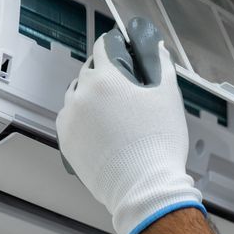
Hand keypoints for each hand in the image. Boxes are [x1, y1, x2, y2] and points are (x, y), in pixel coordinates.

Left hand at [56, 16, 203, 233]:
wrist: (144, 188)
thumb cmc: (158, 145)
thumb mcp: (168, 98)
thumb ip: (161, 66)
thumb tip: (157, 50)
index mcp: (107, 79)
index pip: (104, 46)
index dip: (116, 45)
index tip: (122, 49)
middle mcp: (82, 94)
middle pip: (90, 71)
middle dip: (105, 73)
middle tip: (124, 88)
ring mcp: (70, 118)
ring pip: (76, 95)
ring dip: (90, 96)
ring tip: (111, 112)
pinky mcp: (65, 141)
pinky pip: (69, 120)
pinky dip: (81, 118)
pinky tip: (99, 129)